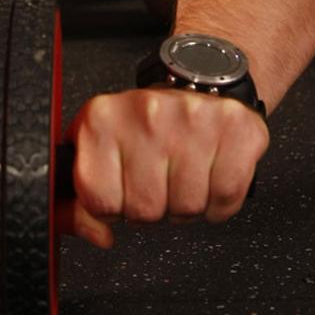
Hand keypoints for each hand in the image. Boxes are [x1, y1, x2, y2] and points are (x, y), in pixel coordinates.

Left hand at [64, 87, 269, 243]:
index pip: (99, 201)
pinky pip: (226, 197)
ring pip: (187, 208)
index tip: (121, 186)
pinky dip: (220, 201)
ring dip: (187, 204)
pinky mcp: (235, 128)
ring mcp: (193, 118)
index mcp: (102, 118)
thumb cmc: (145, 121)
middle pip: (145, 211)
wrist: (197, 79)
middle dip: (152, 207)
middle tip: (158, 178)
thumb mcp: (98, 148)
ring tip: (183, 172)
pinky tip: (209, 175)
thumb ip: (80, 200)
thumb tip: (99, 235)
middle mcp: (145, 113)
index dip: (112, 206)